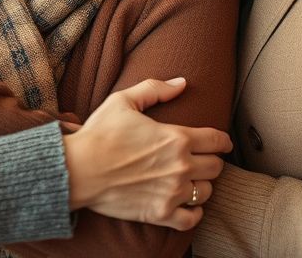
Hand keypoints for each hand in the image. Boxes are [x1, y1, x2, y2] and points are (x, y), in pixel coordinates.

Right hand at [63, 77, 230, 231]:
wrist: (78, 170)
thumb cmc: (99, 134)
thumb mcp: (124, 101)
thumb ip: (156, 89)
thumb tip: (182, 83)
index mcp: (177, 138)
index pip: (218, 141)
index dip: (223, 141)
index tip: (221, 143)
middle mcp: (181, 166)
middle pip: (216, 167)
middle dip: (212, 161)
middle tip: (201, 160)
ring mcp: (172, 193)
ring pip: (207, 191)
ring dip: (202, 185)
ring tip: (191, 180)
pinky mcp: (161, 214)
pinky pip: (192, 219)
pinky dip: (194, 213)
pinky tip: (188, 205)